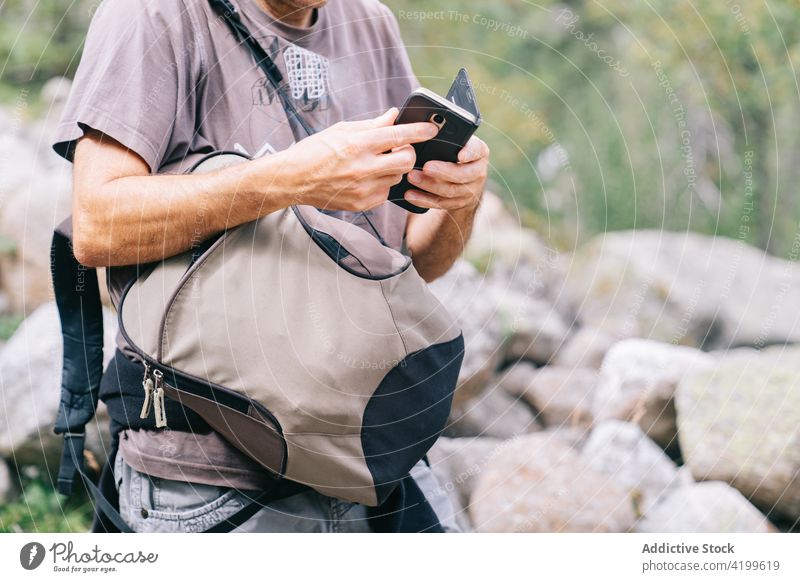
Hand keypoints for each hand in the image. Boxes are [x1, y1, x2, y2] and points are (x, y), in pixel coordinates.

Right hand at [279, 108, 437, 210]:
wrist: (293, 180)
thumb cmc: (315, 151)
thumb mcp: (341, 130)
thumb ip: (371, 126)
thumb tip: (393, 116)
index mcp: (357, 144)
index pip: (398, 136)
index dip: (419, 131)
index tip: (432, 128)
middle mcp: (362, 167)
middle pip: (406, 161)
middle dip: (408, 153)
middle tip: (399, 149)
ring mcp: (363, 188)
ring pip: (397, 177)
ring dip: (393, 169)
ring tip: (375, 163)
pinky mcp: (361, 203)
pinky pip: (385, 192)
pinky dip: (382, 184)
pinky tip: (366, 178)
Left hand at [403, 135, 489, 210]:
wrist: (462, 180)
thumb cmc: (452, 153)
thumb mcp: (454, 142)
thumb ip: (444, 136)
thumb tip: (419, 125)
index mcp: (479, 151)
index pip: (477, 150)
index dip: (469, 153)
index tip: (460, 154)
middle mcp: (478, 171)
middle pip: (462, 174)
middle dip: (443, 171)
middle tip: (425, 166)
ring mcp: (470, 190)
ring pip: (451, 191)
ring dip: (429, 185)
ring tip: (412, 177)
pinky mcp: (458, 203)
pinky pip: (441, 204)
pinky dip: (424, 199)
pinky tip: (410, 194)